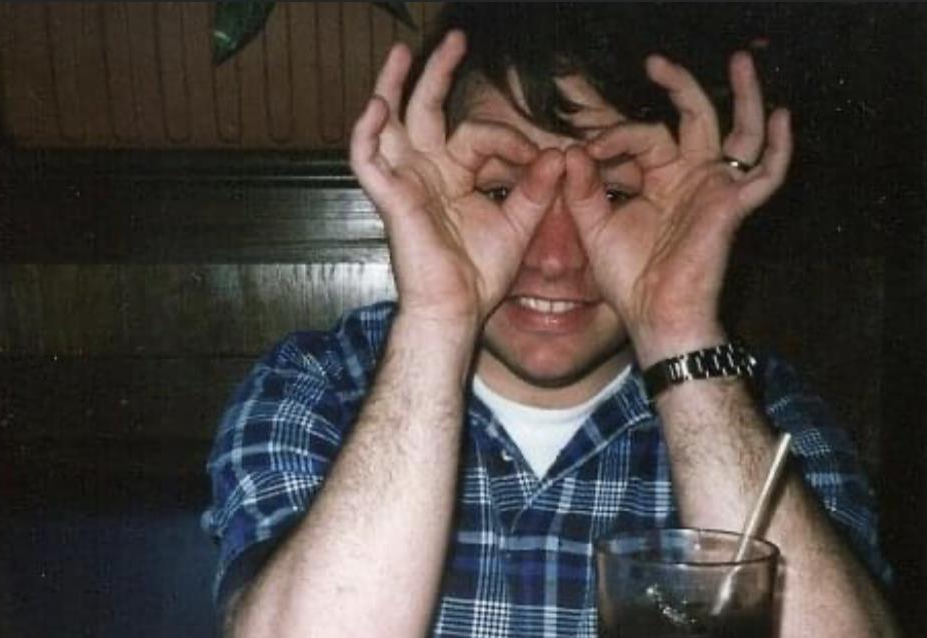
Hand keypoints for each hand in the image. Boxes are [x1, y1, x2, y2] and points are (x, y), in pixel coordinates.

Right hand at [350, 32, 565, 329]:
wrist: (456, 309)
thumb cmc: (479, 275)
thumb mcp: (518, 224)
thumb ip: (536, 188)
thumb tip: (560, 154)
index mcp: (454, 176)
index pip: (477, 135)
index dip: (511, 139)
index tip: (540, 156)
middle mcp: (425, 173)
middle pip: (423, 110)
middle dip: (437, 72)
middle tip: (455, 39)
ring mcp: (405, 182)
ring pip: (388, 123)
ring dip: (392, 86)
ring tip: (401, 52)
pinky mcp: (390, 198)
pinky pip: (367, 160)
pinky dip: (366, 132)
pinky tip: (378, 105)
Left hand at [562, 51, 791, 360]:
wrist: (654, 316)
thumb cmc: (628, 279)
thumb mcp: (594, 228)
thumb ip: (583, 189)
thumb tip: (571, 150)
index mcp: (660, 180)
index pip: (644, 136)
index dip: (614, 135)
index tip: (586, 148)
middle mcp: (692, 178)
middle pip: (695, 118)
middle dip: (679, 86)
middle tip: (655, 62)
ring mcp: (715, 189)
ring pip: (739, 132)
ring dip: (744, 95)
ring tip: (740, 61)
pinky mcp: (732, 206)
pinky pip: (766, 173)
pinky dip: (779, 146)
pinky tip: (782, 115)